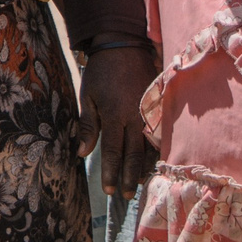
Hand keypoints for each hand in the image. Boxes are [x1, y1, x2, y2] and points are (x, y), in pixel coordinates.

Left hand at [77, 45, 158, 199]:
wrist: (123, 45)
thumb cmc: (101, 72)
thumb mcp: (87, 97)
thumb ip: (87, 126)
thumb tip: (82, 153)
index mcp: (114, 115)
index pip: (114, 151)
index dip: (112, 172)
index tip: (109, 189)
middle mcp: (134, 117)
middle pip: (134, 155)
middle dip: (128, 177)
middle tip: (125, 196)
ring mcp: (149, 113)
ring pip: (150, 148)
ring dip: (144, 169)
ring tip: (139, 186)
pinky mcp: (159, 108)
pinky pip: (160, 136)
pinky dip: (157, 153)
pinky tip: (155, 165)